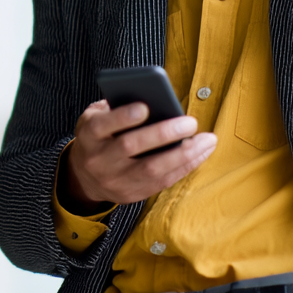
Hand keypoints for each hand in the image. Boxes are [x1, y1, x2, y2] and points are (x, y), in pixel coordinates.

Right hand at [60, 99, 216, 209]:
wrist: (85, 176)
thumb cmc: (100, 136)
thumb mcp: (97, 117)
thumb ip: (117, 107)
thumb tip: (154, 98)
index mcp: (89, 135)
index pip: (103, 125)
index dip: (123, 117)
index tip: (145, 107)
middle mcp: (99, 160)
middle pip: (131, 146)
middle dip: (163, 134)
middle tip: (190, 122)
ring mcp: (115, 180)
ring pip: (152, 169)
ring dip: (183, 154)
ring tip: (207, 140)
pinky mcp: (132, 194)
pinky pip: (162, 182)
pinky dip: (185, 167)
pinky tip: (200, 153)